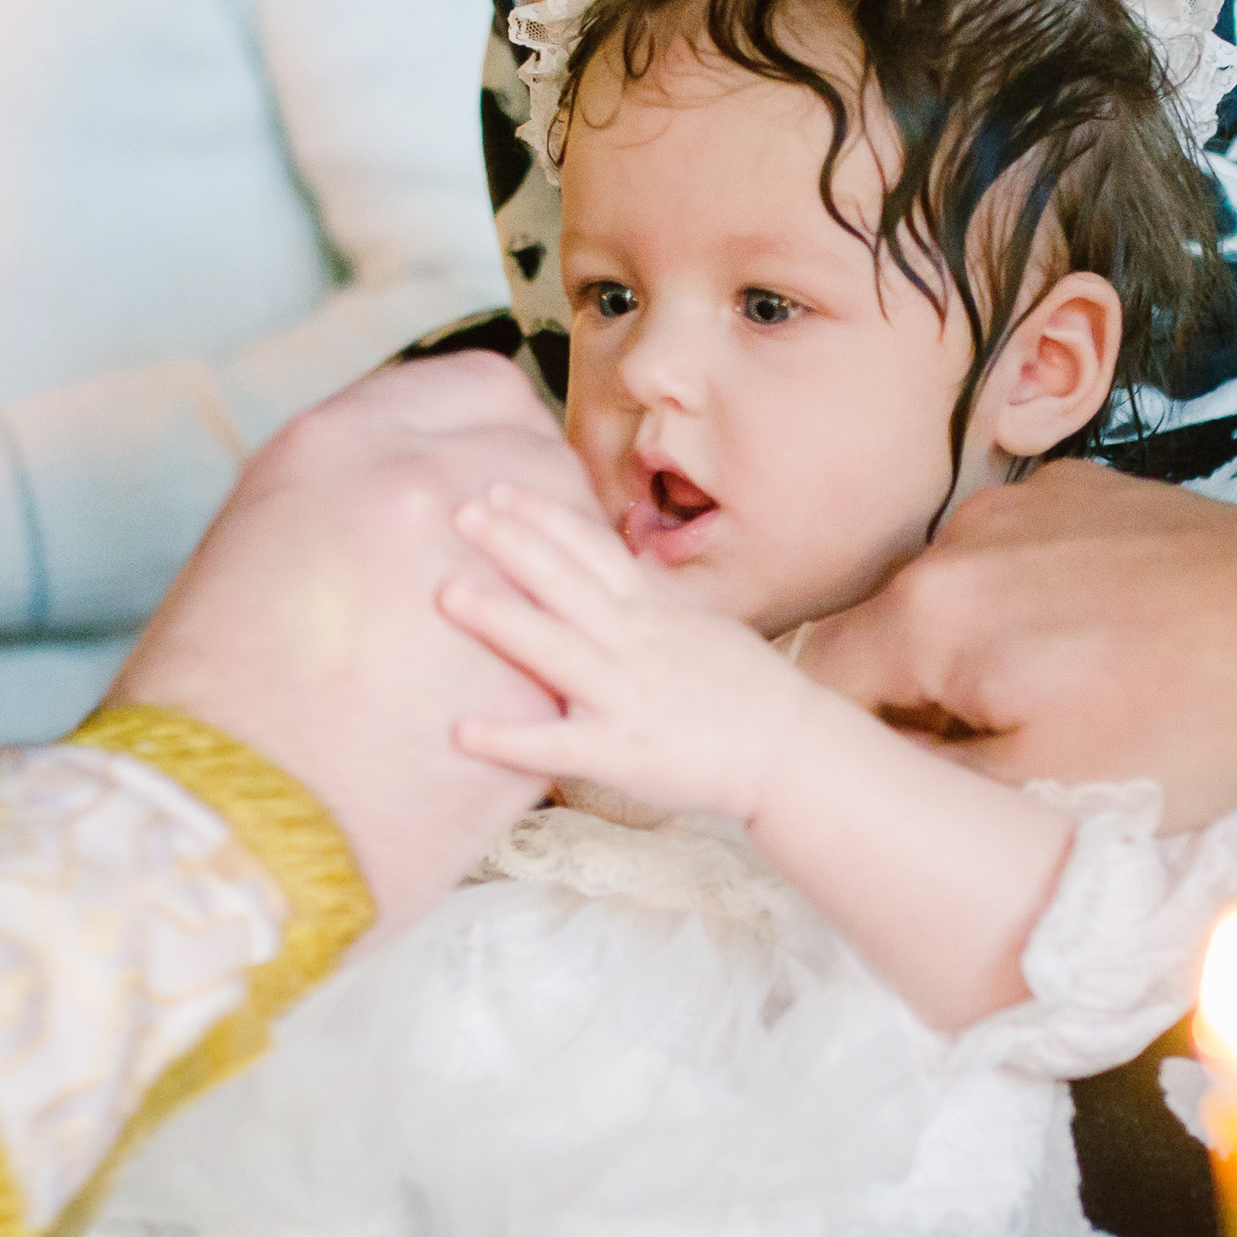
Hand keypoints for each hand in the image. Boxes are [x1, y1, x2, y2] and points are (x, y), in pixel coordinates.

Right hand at [108, 352, 596, 941]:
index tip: (491, 465)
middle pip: (539, 457)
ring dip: (566, 571)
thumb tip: (389, 502)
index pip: (478, 388)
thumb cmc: (203, 700)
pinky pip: (576, 642)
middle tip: (519, 545)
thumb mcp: (249, 547)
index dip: (494, 431)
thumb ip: (335, 501)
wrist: (215, 826)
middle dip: (538, 498)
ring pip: (577, 543)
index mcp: (336, 444)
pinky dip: (564, 656)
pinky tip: (539, 681)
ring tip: (543, 607)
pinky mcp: (537, 681)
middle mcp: (421, 490)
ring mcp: (491, 578)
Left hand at [438, 482, 838, 822]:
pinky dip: (509, 739)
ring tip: (446, 594)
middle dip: (511, 543)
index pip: (591, 549)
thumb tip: (623, 556)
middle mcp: (634, 640)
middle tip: (458, 509)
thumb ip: (654, 590)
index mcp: (651, 608)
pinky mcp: (621, 751)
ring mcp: (625, 694)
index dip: (544, 515)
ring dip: (500, 620)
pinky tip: (461, 731)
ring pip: (555, 649)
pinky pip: (557, 744)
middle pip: (565, 582)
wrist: (790, 749)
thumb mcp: (700, 620)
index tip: (498, 486)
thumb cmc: (745, 686)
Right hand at [797, 459, 1236, 829]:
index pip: (824, 684)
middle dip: (923, 698)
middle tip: (1008, 752)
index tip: (925, 781)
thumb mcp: (1047, 793)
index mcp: (926, 612)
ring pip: (950, 594)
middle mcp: (954, 536)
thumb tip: (871, 775)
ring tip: (1068, 692)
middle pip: (885, 635)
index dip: (863, 747)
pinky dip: (1031, 598)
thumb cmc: (1190, 722)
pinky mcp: (1077, 486)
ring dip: (976, 648)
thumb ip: (927, 782)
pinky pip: (1013, 553)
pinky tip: (1102, 636)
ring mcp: (1019, 500)